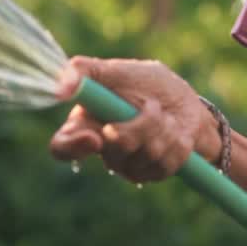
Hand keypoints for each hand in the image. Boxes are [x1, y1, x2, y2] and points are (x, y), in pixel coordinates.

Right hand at [50, 56, 220, 182]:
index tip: (95, 138)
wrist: (184, 102)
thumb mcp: (117, 71)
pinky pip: (167, 163)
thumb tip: (62, 83)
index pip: (62, 147)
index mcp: (85, 124)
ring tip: (166, 116)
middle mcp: (103, 149)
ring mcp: (127, 165)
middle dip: (145, 121)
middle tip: (152, 104)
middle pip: (118, 147)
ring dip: (166, 126)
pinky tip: (176, 133)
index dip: (74, 146)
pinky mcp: (151, 174)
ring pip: (148, 153)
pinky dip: (178, 140)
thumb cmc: (146, 84)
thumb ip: (87, 71)